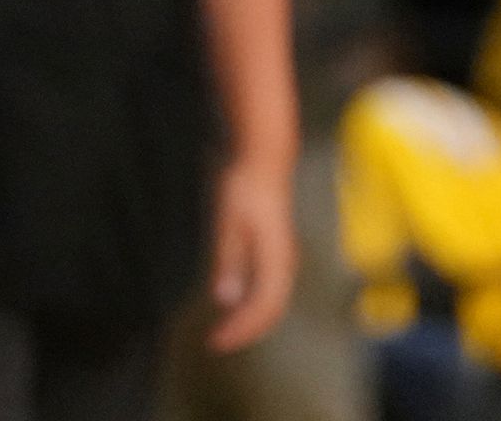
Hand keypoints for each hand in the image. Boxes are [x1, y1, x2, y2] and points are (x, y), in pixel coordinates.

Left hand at [207, 149, 299, 351]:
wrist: (265, 158)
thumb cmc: (244, 186)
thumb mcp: (228, 223)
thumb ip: (228, 262)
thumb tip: (226, 300)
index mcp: (275, 258)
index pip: (262, 308)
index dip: (240, 329)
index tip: (215, 341)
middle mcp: (285, 262)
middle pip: (271, 310)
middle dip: (245, 330)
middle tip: (216, 342)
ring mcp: (284, 256)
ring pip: (273, 301)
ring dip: (251, 319)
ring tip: (225, 329)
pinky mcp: (278, 250)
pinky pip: (271, 288)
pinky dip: (254, 304)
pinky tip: (237, 303)